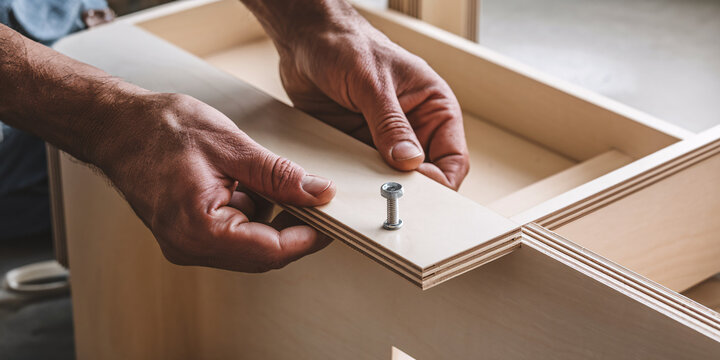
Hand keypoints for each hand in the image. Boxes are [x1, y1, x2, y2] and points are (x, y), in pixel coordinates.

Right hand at [95, 93, 335, 271]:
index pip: (271, 251)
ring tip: (262, 178)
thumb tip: (319, 193)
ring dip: (270, 219)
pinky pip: (234, 237)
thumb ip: (278, 175)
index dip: (308, 236)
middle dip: (293, 227)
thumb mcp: (230, 146)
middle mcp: (190, 247)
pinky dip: (251, 215)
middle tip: (311, 196)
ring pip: (251, 248)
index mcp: (199, 229)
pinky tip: (244, 185)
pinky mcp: (188, 236)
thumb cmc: (161, 130)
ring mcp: (187, 245)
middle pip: (263, 255)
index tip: (331, 217)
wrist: (116, 127)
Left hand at [275, 8, 469, 188]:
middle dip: (412, 190)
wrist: (305, 38)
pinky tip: (349, 186)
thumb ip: (390, 123)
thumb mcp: (372, 83)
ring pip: (393, 179)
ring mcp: (385, 139)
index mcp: (434, 106)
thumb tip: (410, 161)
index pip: (453, 157)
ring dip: (381, 189)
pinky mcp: (358, 144)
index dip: (441, 180)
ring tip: (368, 194)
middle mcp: (414, 126)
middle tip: (391, 199)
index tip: (420, 191)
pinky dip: (358, 183)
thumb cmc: (347, 44)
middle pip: (426, 175)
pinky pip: (364, 174)